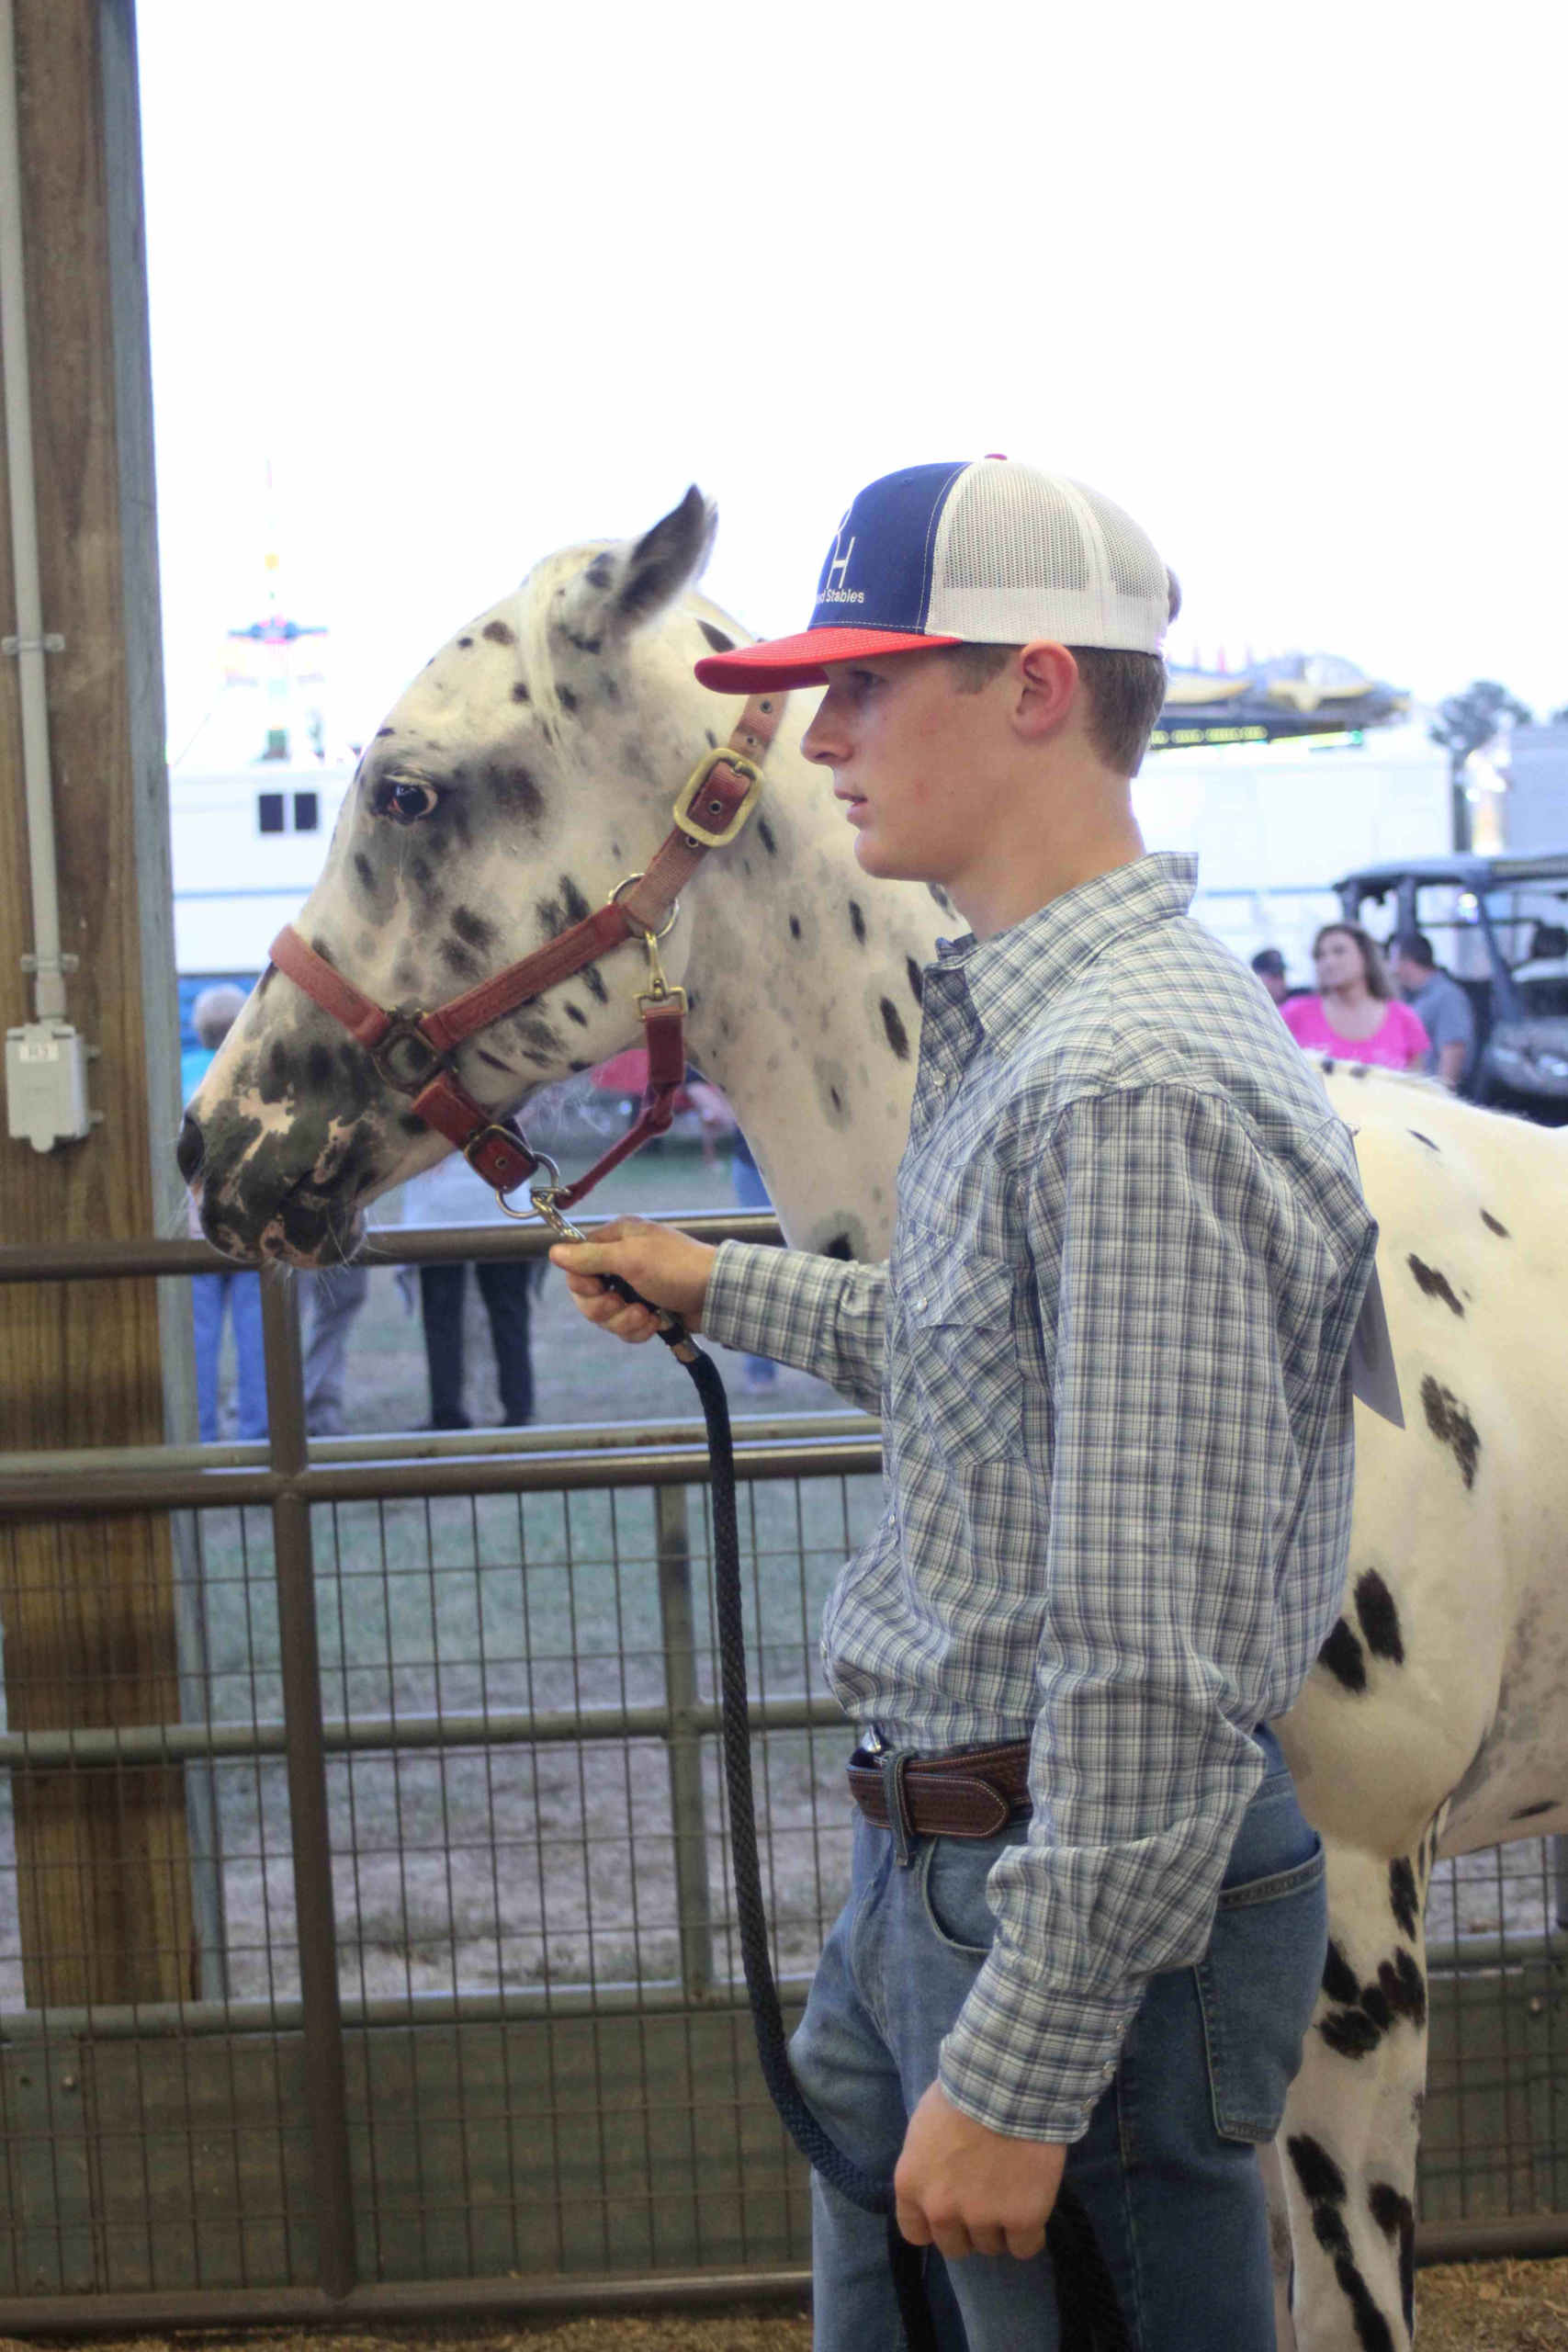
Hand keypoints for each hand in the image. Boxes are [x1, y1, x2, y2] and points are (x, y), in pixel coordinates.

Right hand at [548, 1215, 716, 1343]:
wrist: (718, 1294)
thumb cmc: (675, 1267)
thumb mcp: (630, 1257)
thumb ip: (590, 1257)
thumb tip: (553, 1252)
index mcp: (616, 1239)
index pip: (577, 1263)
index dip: (582, 1283)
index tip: (598, 1289)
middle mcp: (621, 1261)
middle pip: (587, 1295)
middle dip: (604, 1308)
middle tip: (623, 1307)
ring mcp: (633, 1288)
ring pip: (605, 1315)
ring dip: (624, 1321)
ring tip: (646, 1316)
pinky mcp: (646, 1310)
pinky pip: (624, 1327)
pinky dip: (637, 1330)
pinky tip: (655, 1323)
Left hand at [894, 2080, 1065, 2261]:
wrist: (1008, 2083)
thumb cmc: (964, 2090)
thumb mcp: (925, 2125)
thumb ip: (926, 2162)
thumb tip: (938, 2175)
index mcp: (912, 2185)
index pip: (915, 2232)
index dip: (935, 2223)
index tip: (952, 2209)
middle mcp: (941, 2209)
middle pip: (954, 2245)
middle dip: (968, 2228)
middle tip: (986, 2200)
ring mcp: (982, 2217)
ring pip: (990, 2246)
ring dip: (1000, 2227)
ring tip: (1012, 2191)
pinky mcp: (1021, 2219)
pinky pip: (1025, 2247)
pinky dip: (1030, 2233)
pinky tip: (1033, 2206)